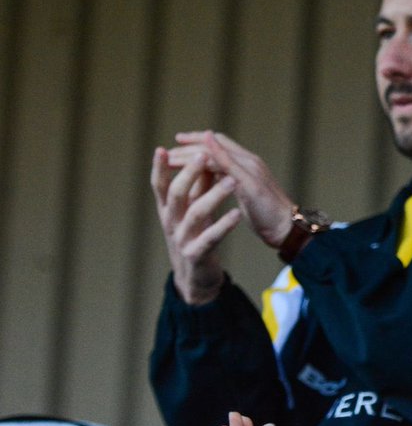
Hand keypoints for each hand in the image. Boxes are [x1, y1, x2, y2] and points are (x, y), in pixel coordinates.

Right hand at [151, 146, 240, 304]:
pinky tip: (237, 215)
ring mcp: (182, 239)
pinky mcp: (196, 254)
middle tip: (204, 155)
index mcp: (168, 209)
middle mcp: (170, 222)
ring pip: (195, 213)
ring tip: (232, 182)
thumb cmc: (196, 235)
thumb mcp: (193, 210)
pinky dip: (224, 225)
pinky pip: (210, 238)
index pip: (160, 185)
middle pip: (176, 194)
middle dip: (189, 174)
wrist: (196, 277)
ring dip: (214, 195)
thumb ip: (197, 186)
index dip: (159, 168)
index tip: (161, 149)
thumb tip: (202, 156)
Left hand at [171, 131, 295, 249]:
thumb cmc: (267, 214)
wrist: (287, 229)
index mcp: (247, 163)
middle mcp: (250, 161)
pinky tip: (192, 166)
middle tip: (168, 151)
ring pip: (217, 153)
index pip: (219, 142)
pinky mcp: (251, 184)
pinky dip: (208, 163)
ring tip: (170, 160)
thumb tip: (212, 172)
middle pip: (215, 143)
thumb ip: (230, 178)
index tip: (178, 142)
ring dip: (191, 155)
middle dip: (189, 146)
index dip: (198, 141)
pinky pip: (226, 168)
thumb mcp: (245, 191)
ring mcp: (251, 171)